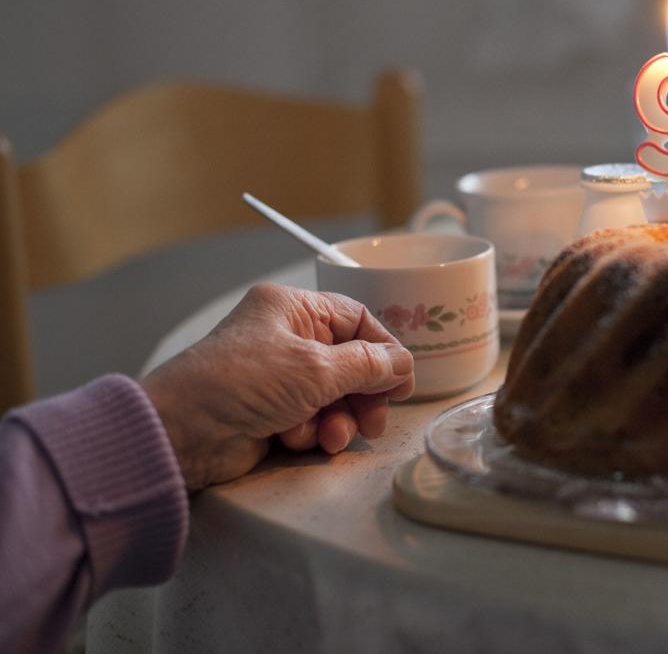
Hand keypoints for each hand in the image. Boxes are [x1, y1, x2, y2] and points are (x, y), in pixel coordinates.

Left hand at [143, 283, 414, 490]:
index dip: (384, 350)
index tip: (403, 381)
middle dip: (363, 394)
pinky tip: (296, 439)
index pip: (355, 320)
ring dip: (339, 419)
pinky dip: (311, 432)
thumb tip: (404, 364)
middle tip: (376, 420)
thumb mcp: (316, 368)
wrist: (183, 432)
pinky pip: (311, 420)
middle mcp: (286, 338)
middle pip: (349, 363)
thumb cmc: (244, 383)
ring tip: (332, 436)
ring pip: (334, 397)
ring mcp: (278, 377)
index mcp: (293, 309)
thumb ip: (368, 366)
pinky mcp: (271, 413)